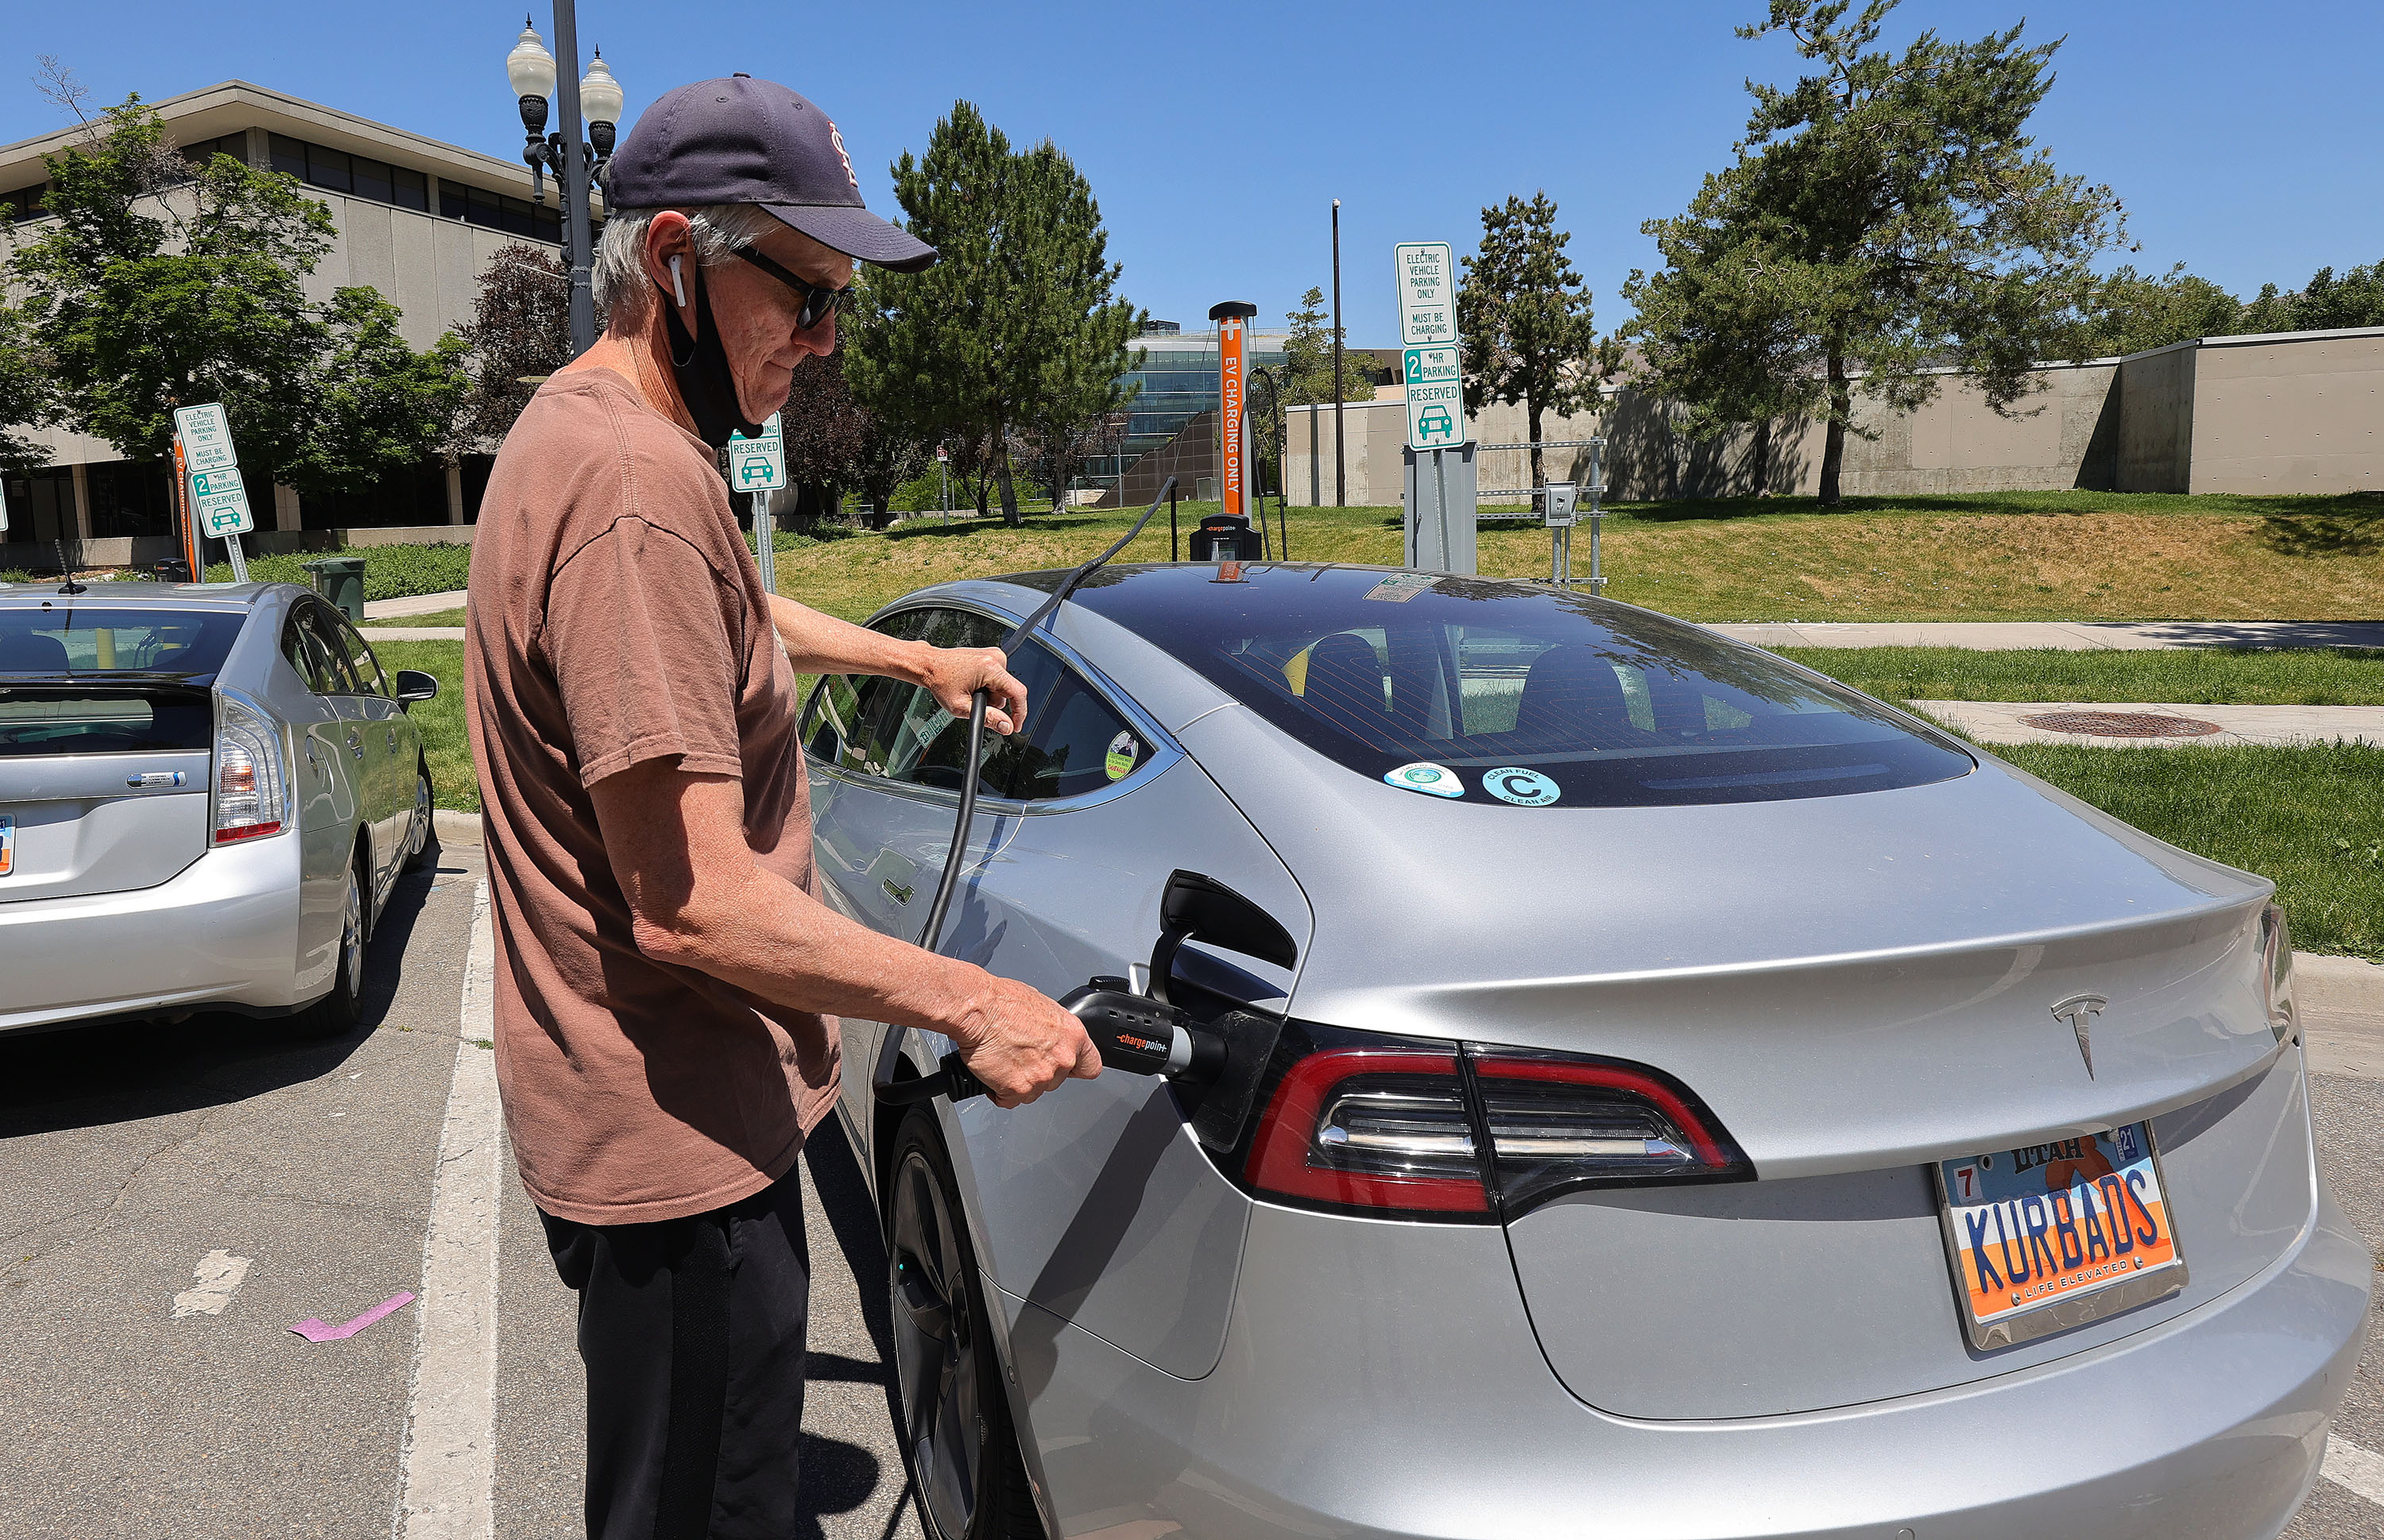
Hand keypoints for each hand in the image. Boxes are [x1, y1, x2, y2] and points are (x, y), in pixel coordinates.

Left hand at [919, 644, 1027, 736]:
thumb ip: (987, 718)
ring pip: (1002, 687)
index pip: (1018, 693)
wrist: (930, 665)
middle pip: (1008, 692)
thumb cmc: (940, 680)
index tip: (1015, 725)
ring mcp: (993, 655)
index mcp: (990, 667)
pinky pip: (997, 678)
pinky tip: (972, 685)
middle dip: (994, 703)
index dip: (1020, 713)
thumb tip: (1006, 726)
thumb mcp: (961, 706)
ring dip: (989, 695)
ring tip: (969, 692)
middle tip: (973, 703)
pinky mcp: (990, 656)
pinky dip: (987, 686)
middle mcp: (995, 657)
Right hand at [947, 975, 1100, 1107]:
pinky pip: (1010, 1099)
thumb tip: (1050, 1037)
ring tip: (1003, 1060)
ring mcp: (1041, 1076)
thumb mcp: (1042, 1006)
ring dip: (1018, 1082)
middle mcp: (1062, 1058)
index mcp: (1072, 1035)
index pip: (1090, 1066)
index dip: (1076, 1069)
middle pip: (1056, 1080)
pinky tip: (993, 1072)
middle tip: (1020, 1056)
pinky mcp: (1018, 1089)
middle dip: (1038, 1073)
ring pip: (1033, 1092)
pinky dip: (999, 1091)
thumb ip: (1054, 1031)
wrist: (976, 1009)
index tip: (1068, 1069)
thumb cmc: (1001, 1001)